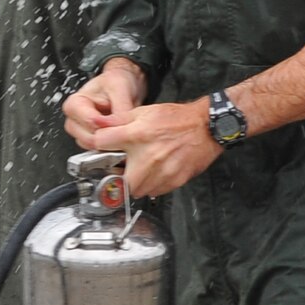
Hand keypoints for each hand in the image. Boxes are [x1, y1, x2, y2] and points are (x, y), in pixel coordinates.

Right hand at [63, 58, 147, 146]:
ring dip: (112, 142)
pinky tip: (120, 135)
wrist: (125, 83)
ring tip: (122, 127)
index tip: (121, 121)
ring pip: (95, 148)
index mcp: (75, 105)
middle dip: (110, 136)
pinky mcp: (92, 141)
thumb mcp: (120, 88)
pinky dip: (113, 146)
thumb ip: (119, 110)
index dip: (109, 125)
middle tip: (125, 126)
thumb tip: (119, 128)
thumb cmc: (117, 82)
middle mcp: (75, 121)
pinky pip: (101, 151)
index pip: (90, 124)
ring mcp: (82, 133)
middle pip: (90, 140)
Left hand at [91, 97, 218, 197]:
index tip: (103, 150)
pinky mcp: (173, 181)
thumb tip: (98, 124)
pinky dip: (152, 185)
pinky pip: (154, 192)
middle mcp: (147, 156)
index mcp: (137, 135)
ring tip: (142, 169)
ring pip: (136, 190)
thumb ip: (119, 120)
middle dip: (118, 177)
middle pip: (117, 181)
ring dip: (135, 183)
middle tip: (123, 168)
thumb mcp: (144, 112)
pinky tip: (156, 172)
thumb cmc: (177, 120)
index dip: (99, 146)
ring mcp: (161, 172)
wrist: (206, 128)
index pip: (101, 143)